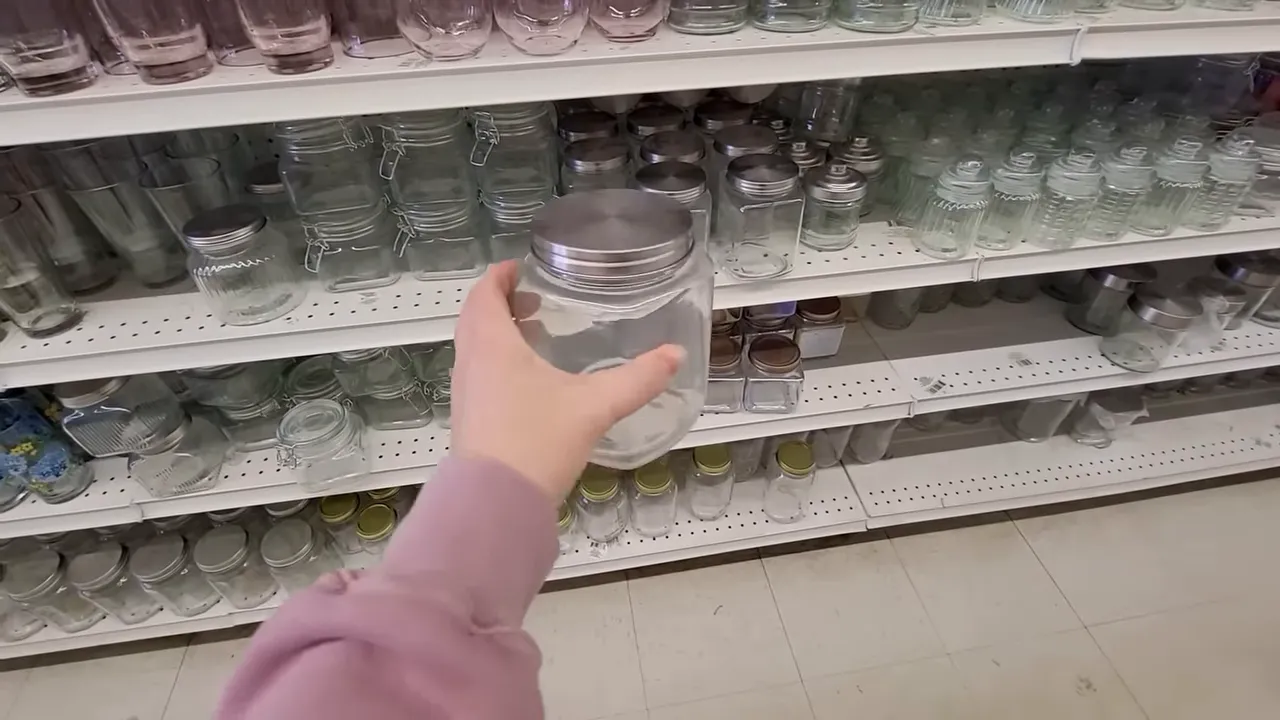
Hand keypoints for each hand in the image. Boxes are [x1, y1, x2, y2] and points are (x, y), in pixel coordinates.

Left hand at [450, 261, 684, 501]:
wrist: (496, 503)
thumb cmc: (538, 440)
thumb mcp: (595, 406)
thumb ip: (637, 379)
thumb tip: (675, 355)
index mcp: (492, 343)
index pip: (484, 293)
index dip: (499, 276)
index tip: (520, 268)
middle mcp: (470, 362)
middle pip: (475, 318)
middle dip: (501, 303)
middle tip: (534, 302)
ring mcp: (466, 393)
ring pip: (474, 349)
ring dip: (498, 334)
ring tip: (535, 338)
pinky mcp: (469, 421)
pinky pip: (479, 375)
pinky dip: (497, 363)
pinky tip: (530, 383)